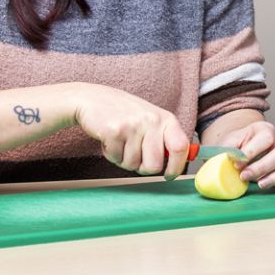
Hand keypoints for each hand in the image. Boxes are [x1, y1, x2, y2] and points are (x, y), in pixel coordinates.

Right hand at [71, 85, 192, 178]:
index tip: (169, 175)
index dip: (177, 167)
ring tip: (120, 142)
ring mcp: (133, 125)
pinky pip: (116, 158)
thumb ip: (165, 139)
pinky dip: (111, 154)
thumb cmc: (125, 113)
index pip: (181, 147)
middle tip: (135, 157)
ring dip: (124, 159)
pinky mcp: (113, 131)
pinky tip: (109, 139)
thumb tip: (181, 162)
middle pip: (154, 165)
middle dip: (143, 168)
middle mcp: (152, 120)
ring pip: (133, 164)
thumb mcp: (152, 121)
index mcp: (166, 119)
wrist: (92, 98)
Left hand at [217, 118, 274, 192]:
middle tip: (244, 177)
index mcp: (263, 130)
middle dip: (262, 167)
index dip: (252, 151)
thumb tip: (224, 159)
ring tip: (260, 185)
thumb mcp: (225, 145)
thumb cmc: (232, 149)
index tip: (236, 163)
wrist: (235, 155)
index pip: (266, 137)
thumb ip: (225, 151)